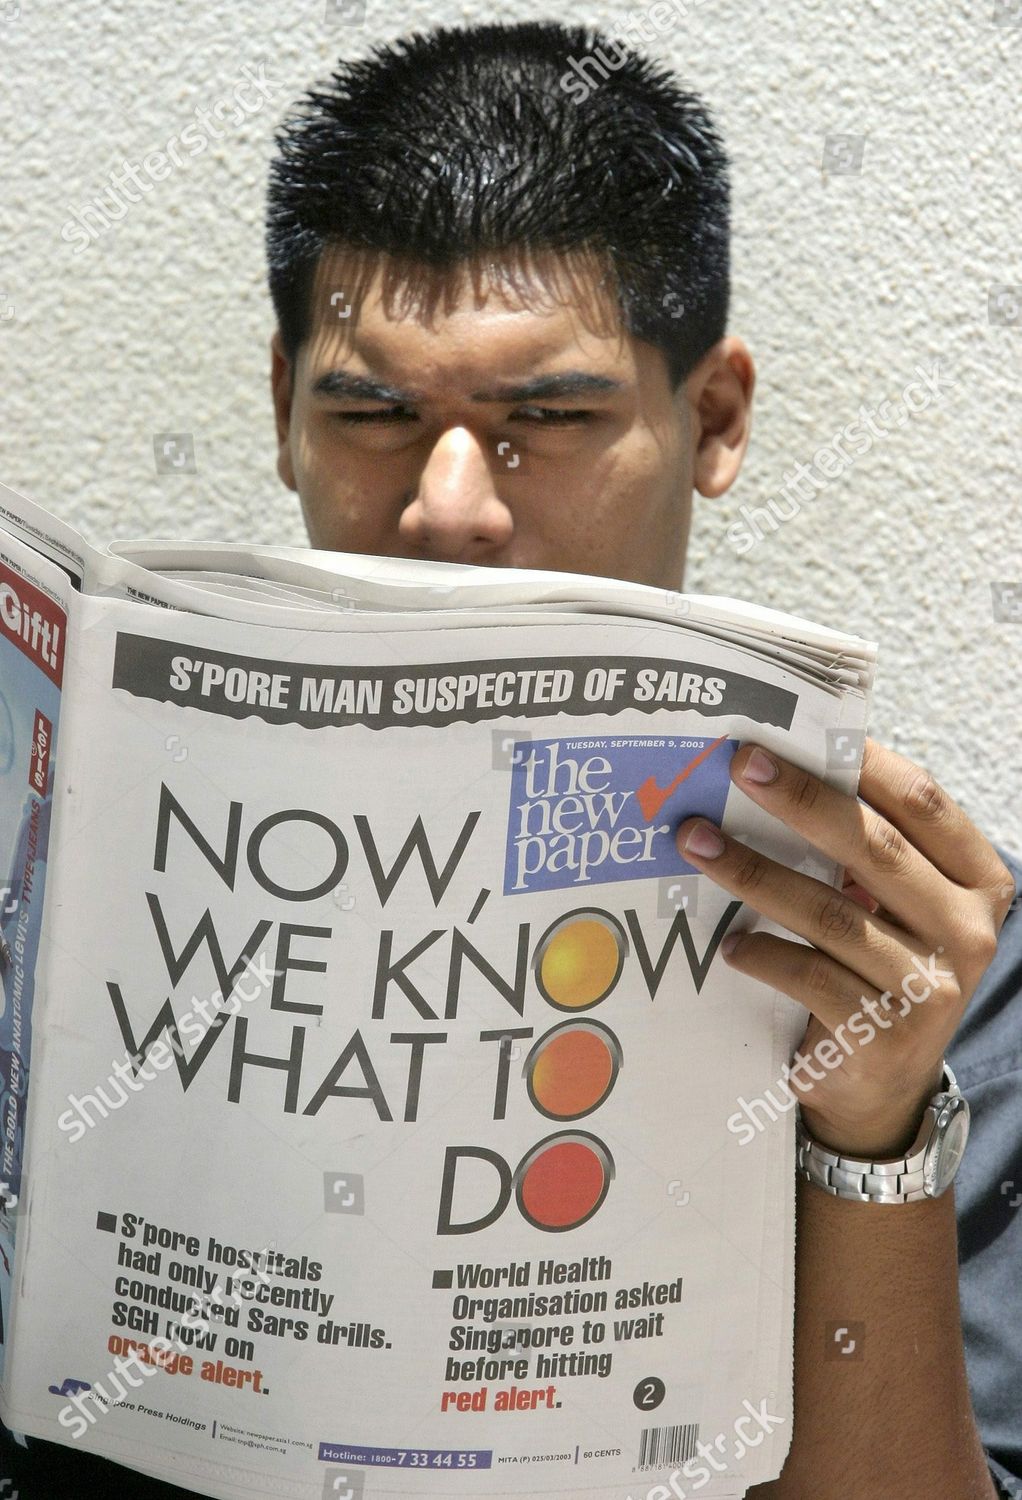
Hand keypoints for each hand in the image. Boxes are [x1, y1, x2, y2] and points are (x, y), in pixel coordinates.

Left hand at [675, 738, 1015, 1158]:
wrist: (882, 1088)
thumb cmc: (878, 968)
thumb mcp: (894, 907)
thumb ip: (865, 848)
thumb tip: (778, 767)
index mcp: (978, 882)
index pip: (924, 803)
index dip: (863, 762)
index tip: (795, 731)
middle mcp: (967, 932)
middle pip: (873, 847)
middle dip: (799, 798)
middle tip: (737, 764)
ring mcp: (929, 988)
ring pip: (830, 912)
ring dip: (753, 871)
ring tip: (695, 841)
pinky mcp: (882, 1034)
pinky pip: (809, 976)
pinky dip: (762, 953)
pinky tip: (728, 942)